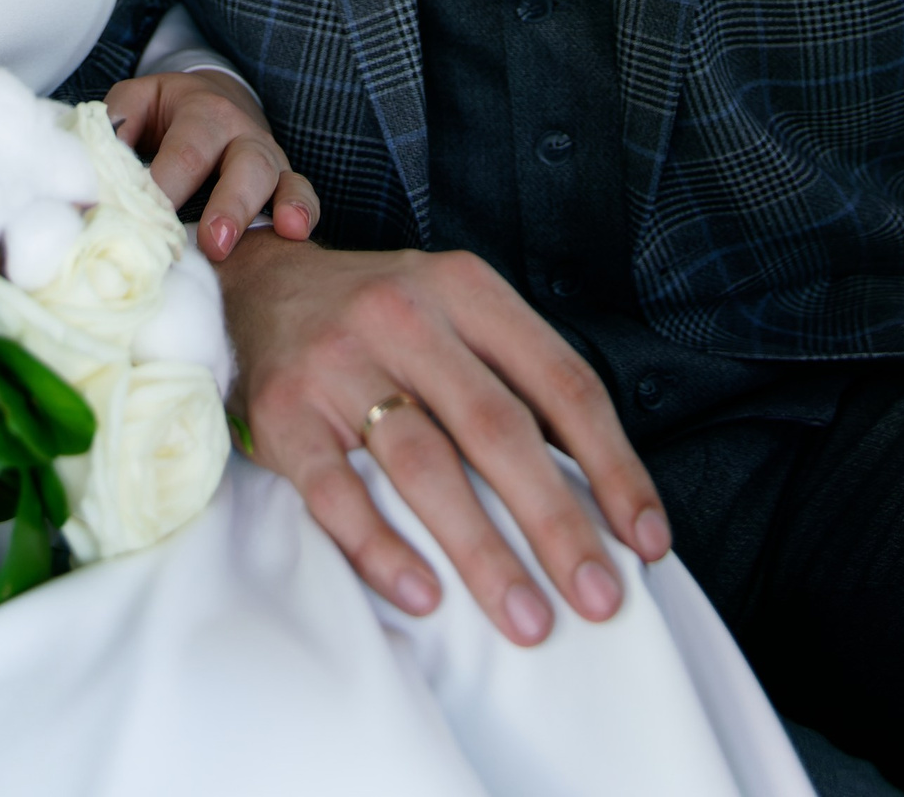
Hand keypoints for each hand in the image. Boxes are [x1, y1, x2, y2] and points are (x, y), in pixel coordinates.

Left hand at [106, 68, 319, 261]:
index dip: (167, 187)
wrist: (215, 97)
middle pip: (242, 163)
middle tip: (212, 243)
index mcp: (201, 111)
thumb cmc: (165, 112)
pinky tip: (294, 233)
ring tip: (248, 244)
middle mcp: (239, 131)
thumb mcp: (136, 102)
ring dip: (260, 213)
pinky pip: (302, 191)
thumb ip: (114, 126)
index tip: (148, 221)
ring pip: (275, 178)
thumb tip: (96, 169)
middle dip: (228, 205)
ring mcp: (267, 156)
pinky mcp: (284, 179)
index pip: (185, 152)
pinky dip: (303, 211)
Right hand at [217, 234, 670, 643]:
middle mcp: (404, 315)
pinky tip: (424, 595)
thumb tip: (598, 495)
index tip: (646, 541)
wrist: (257, 283)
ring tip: (527, 620)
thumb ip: (513, 380)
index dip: (612, 465)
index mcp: (465, 289)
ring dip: (482, 550)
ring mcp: (339, 362)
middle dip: (557, 522)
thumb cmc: (381, 319)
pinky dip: (380, 547)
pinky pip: (335, 489)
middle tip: (600, 600)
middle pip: (497, 427)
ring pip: (423, 462)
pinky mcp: (283, 410)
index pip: (560, 381)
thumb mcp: (454, 312)